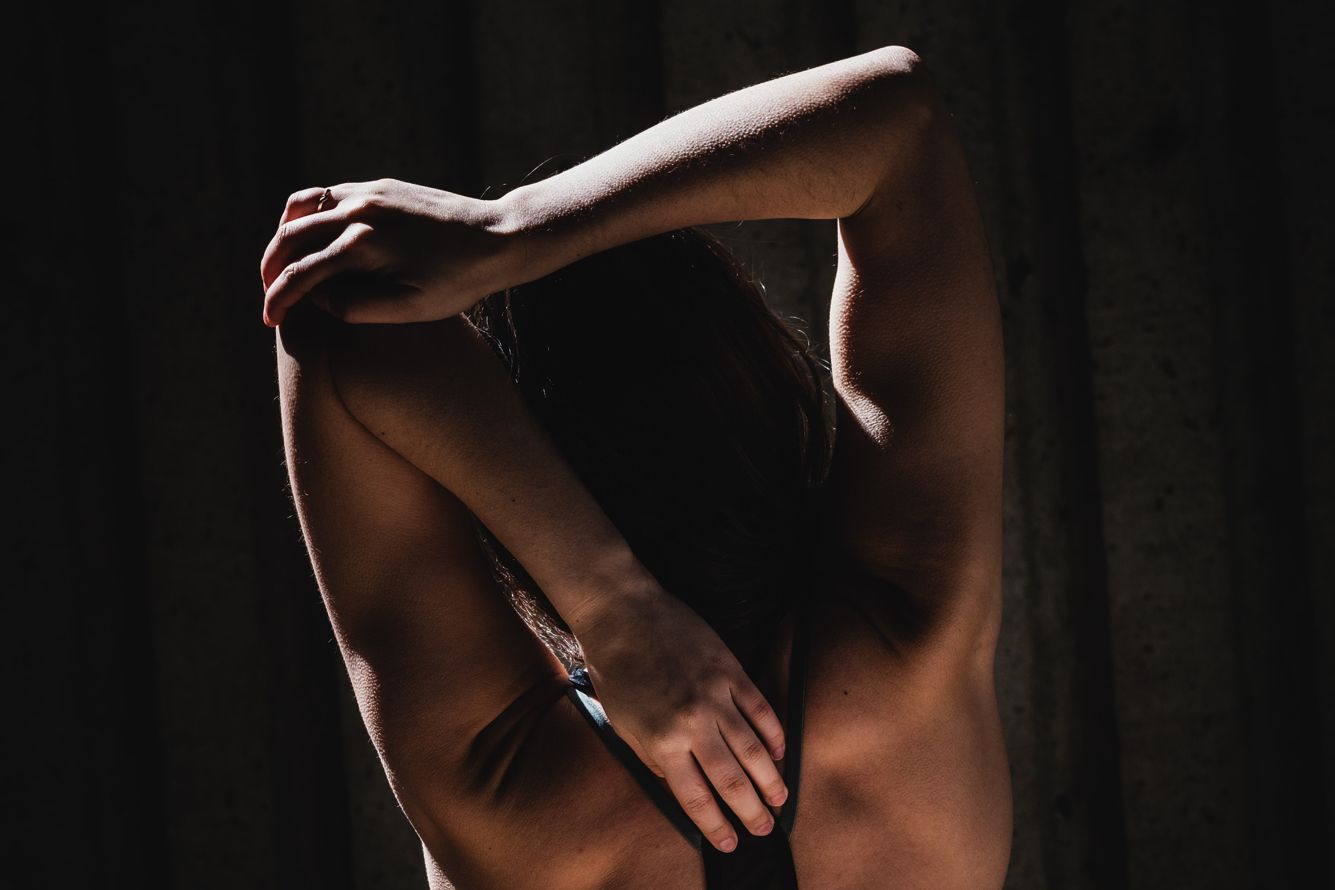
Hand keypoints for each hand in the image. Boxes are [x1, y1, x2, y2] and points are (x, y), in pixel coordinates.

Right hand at [259, 178, 513, 326]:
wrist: (498, 237)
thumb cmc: (459, 281)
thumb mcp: (410, 308)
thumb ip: (357, 307)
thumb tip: (318, 299)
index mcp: (363, 245)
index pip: (302, 274)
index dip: (279, 300)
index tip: (269, 321)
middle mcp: (359, 211)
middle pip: (290, 236)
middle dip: (271, 268)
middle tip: (270, 294)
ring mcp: (368, 192)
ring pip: (303, 207)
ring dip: (284, 235)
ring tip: (282, 263)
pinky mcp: (380, 185)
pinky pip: (328, 194)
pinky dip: (309, 216)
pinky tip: (313, 237)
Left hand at [575, 587, 789, 852]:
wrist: (625, 614)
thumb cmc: (617, 672)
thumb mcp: (625, 727)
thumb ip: (656, 761)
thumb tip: (685, 786)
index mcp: (663, 742)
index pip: (696, 797)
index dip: (715, 825)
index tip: (729, 842)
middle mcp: (693, 723)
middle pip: (732, 779)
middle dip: (751, 811)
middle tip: (764, 830)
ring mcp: (716, 695)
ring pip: (754, 749)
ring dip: (770, 779)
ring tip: (780, 800)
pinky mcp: (731, 670)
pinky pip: (760, 709)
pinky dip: (773, 734)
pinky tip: (780, 753)